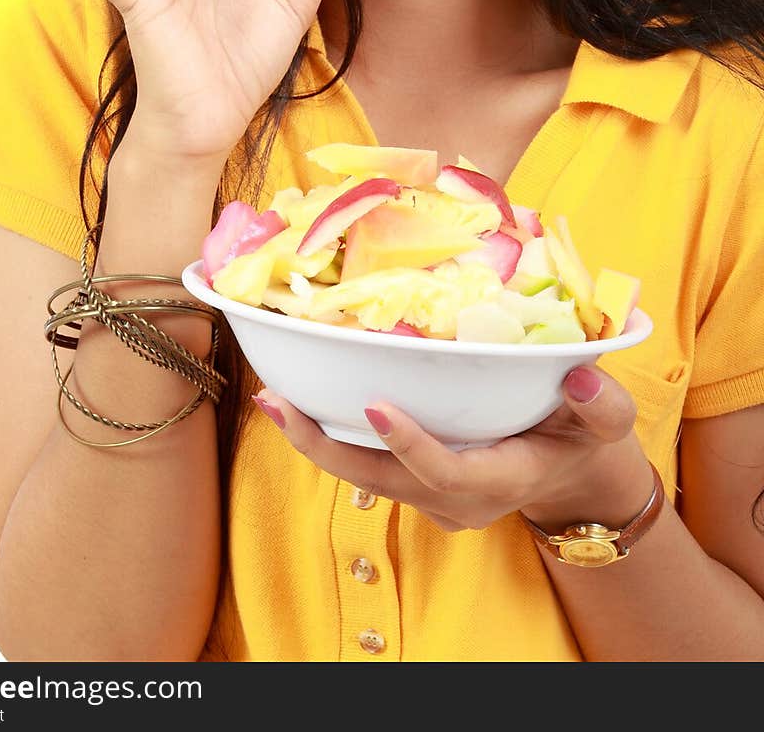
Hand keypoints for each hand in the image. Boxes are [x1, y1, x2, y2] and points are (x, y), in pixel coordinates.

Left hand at [253, 366, 652, 532]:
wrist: (573, 477)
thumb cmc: (584, 439)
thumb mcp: (607, 423)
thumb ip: (603, 407)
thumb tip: (581, 380)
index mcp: (501, 480)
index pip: (447, 473)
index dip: (411, 445)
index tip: (376, 406)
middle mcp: (456, 500)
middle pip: (382, 482)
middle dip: (326, 446)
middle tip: (280, 403)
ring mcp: (431, 499)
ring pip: (364, 475)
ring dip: (316, 439)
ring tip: (272, 397)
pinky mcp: (416, 486)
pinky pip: (367, 465)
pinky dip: (332, 434)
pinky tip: (298, 398)